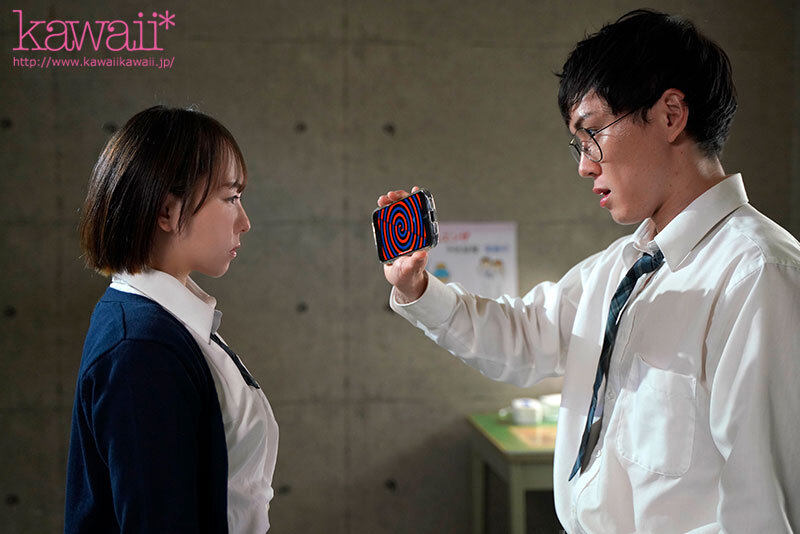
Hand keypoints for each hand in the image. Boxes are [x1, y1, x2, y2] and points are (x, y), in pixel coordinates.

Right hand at [377, 186, 429, 302]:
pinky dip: (384, 210)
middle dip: (401, 199)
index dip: (419, 201)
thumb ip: (416, 263)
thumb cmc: (409, 274)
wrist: (400, 279)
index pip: (422, 215)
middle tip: (391, 196)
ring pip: (398, 212)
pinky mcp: (392, 233)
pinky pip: (389, 219)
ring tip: (382, 199)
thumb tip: (423, 254)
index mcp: (422, 237)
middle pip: (409, 209)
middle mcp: (414, 231)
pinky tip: (380, 206)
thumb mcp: (411, 270)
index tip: (415, 192)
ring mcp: (402, 231)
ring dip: (391, 203)